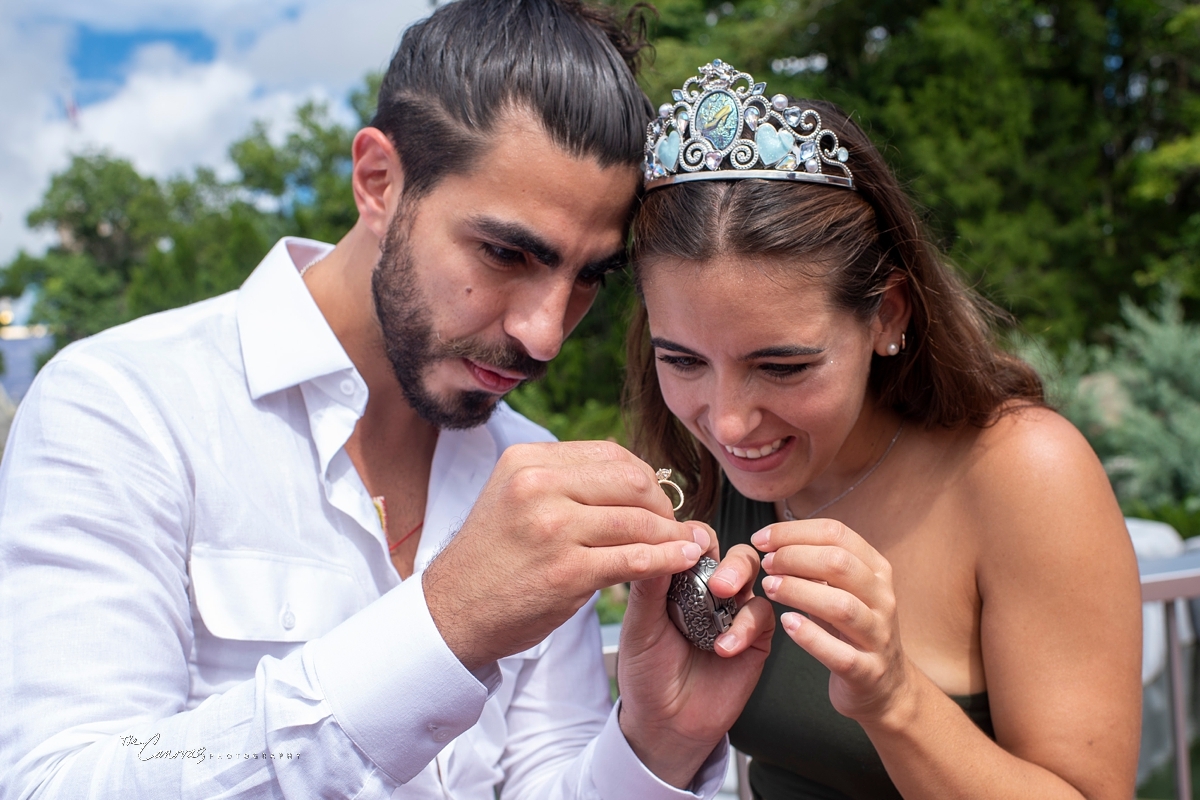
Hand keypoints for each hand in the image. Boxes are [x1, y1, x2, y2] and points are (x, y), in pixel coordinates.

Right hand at [422, 441, 709, 669]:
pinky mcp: (567, 572)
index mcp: (527, 460)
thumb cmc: (493, 558)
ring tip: (689, 544)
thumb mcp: (515, 497)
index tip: (657, 500)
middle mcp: (538, 486)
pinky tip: (684, 561)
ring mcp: (553, 528)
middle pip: (632, 482)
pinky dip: (668, 559)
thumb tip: (630, 473)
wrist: (453, 611)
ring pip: (638, 521)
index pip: (610, 454)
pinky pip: (635, 559)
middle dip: (663, 504)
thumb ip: (563, 480)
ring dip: (673, 534)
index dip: (645, 477)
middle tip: (675, 525)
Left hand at [616, 536, 774, 787]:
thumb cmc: (646, 672)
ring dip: (741, 580)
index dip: (696, 537)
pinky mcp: (755, 638)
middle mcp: (711, 590)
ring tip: (723, 597)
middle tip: (718, 578)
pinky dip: (746, 626)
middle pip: (733, 553)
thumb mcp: (638, 626)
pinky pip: (762, 616)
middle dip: (730, 560)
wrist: (665, 723)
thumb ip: (648, 585)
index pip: (694, 543)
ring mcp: (734, 611)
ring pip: (754, 576)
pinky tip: (725, 648)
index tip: (691, 541)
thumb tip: (661, 542)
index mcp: (680, 579)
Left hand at [753, 519, 916, 726]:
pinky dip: (810, 637)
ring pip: (841, 605)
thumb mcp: (843, 589)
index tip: (760, 539)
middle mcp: (882, 598)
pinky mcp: (868, 672)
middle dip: (794, 557)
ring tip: (769, 588)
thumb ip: (818, 565)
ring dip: (799, 592)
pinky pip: (840, 654)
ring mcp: (878, 636)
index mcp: (876, 569)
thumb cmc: (853, 630)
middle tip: (765, 564)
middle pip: (839, 563)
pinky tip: (787, 623)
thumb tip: (773, 541)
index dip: (793, 531)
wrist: (886, 687)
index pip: (836, 534)